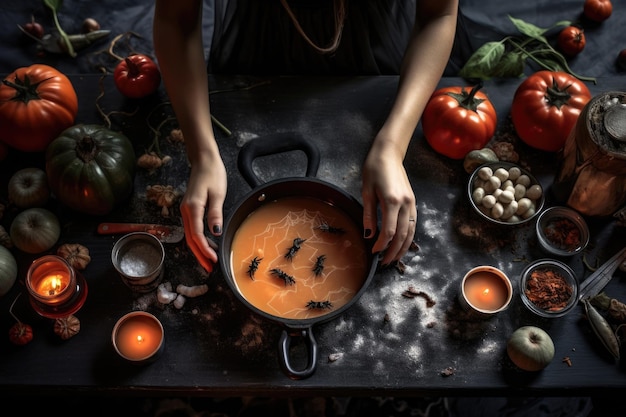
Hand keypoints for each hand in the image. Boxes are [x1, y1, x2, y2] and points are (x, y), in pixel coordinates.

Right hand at [180, 154, 227, 272]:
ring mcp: (185, 210)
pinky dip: (198, 240)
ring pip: (190, 235)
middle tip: (210, 268)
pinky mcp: (189, 209)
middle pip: (190, 239)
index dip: (204, 250)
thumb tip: (215, 233)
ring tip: (209, 261)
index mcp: (192, 208)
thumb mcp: (218, 194)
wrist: (203, 160)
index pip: (196, 235)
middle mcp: (186, 211)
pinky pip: (192, 229)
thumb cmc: (212, 174)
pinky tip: (207, 245)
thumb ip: (215, 214)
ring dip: (199, 249)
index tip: (213, 261)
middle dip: (199, 255)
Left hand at [361, 140, 416, 264]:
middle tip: (385, 263)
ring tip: (394, 258)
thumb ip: (368, 215)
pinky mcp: (413, 202)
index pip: (389, 231)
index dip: (381, 245)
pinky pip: (413, 224)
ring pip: (411, 232)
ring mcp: (412, 203)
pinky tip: (402, 244)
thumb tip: (368, 235)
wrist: (389, 154)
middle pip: (402, 235)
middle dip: (394, 251)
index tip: (373, 252)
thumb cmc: (374, 169)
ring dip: (403, 248)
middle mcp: (405, 204)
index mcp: (392, 201)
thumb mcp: (366, 192)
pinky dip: (409, 237)